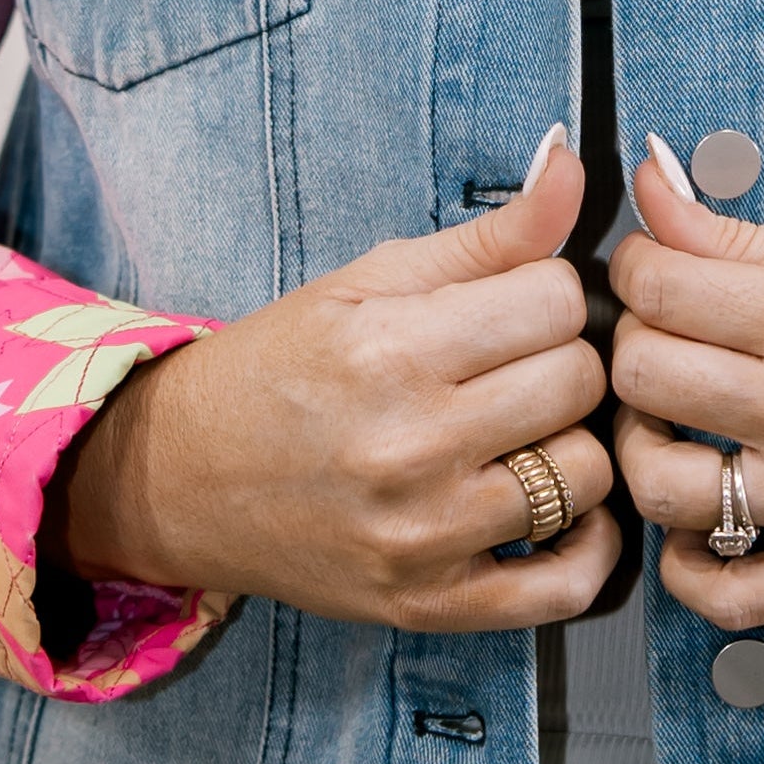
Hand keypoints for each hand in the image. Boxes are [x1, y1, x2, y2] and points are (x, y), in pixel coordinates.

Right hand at [58, 132, 621, 632]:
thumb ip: (485, 235)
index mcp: (391, 348)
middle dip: (561, 362)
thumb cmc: (278, 368)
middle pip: (578, 381)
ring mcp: (421, 534)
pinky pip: (563, 588)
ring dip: (569, 446)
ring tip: (526, 435)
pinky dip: (587, 549)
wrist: (176, 478)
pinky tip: (563, 511)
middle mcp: (409, 444)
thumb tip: (571, 160)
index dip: (546, 295)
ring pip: (585, 473)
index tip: (513, 310)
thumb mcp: (367, 282)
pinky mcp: (426, 603)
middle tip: (517, 370)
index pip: (556, 300)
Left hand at [606, 139, 763, 630]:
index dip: (635, 266)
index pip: (660, 289)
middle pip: (645, 378)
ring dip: (643, 447)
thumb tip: (648, 184)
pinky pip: (730, 596)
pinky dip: (688, 567)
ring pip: (663, 489)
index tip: (651, 268)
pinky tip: (697, 521)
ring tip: (670, 422)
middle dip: (633, 342)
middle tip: (662, 335)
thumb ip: (740, 231)